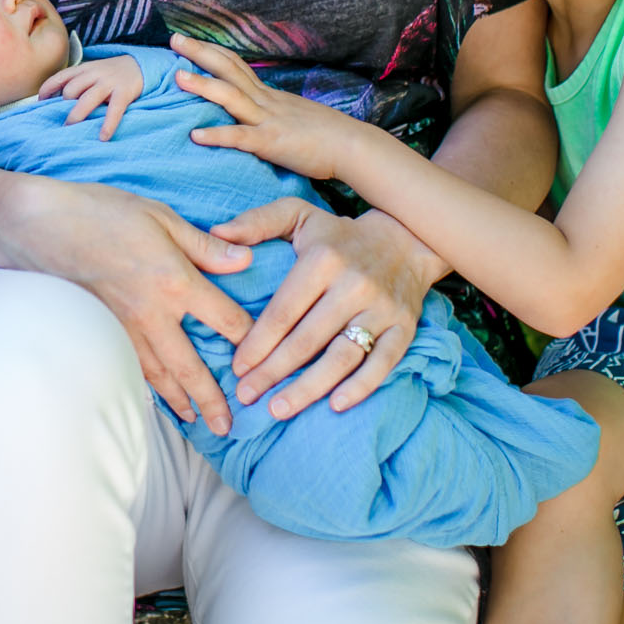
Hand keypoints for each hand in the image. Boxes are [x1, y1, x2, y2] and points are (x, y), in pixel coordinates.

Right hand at [37, 180, 256, 434]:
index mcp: (176, 282)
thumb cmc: (100, 211)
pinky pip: (131, 368)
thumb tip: (246, 262)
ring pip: (159, 376)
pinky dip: (148, 388)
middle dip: (212, 400)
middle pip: (192, 368)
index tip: (265, 357)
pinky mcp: (100, 332)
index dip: (250, 341)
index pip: (226, 321)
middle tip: (228, 427)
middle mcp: (153, 315)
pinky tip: (156, 397)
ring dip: (181, 402)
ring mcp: (123, 328)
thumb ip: (204, 246)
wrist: (37, 225)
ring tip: (197, 421)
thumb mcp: (160, 215)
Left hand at [40, 54, 143, 139]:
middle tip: (60, 124)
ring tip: (70, 130)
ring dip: (76, 116)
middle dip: (62, 108)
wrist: (139, 64)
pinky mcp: (124, 92)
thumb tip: (53, 103)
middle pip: (71, 90)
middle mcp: (93, 74)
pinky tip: (103, 137)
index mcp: (83, 69)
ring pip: (87, 99)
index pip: (59, 77)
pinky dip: (108, 124)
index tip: (40, 105)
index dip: (47, 91)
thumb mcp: (91, 72)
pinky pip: (114, 110)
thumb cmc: (109, 74)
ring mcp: (109, 82)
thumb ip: (76, 82)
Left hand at [170, 34, 368, 180]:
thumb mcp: (294, 116)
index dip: (213, 51)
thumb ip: (273, 113)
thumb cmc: (327, 135)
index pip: (237, 66)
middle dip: (200, 53)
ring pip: (231, 97)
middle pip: (229, 70)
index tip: (190, 40)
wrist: (353, 146)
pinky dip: (217, 135)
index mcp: (269, 96)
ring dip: (203, 86)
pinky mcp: (271, 143)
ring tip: (177, 77)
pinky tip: (195, 136)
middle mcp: (266, 102)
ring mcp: (268, 120)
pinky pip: (240, 138)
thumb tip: (258, 113)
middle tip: (175, 38)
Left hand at [207, 198, 433, 417]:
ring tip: (278, 409)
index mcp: (323, 260)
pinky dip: (360, 388)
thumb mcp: (297, 215)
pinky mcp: (404, 328)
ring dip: (308, 388)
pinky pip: (382, 364)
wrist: (407, 237)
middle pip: (307, 340)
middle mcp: (354, 285)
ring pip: (341, 358)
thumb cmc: (339, 235)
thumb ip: (256, 223)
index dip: (257, 342)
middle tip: (247, 395)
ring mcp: (382, 309)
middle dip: (273, 372)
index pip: (283, 311)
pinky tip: (333, 405)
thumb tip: (216, 235)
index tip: (237, 367)